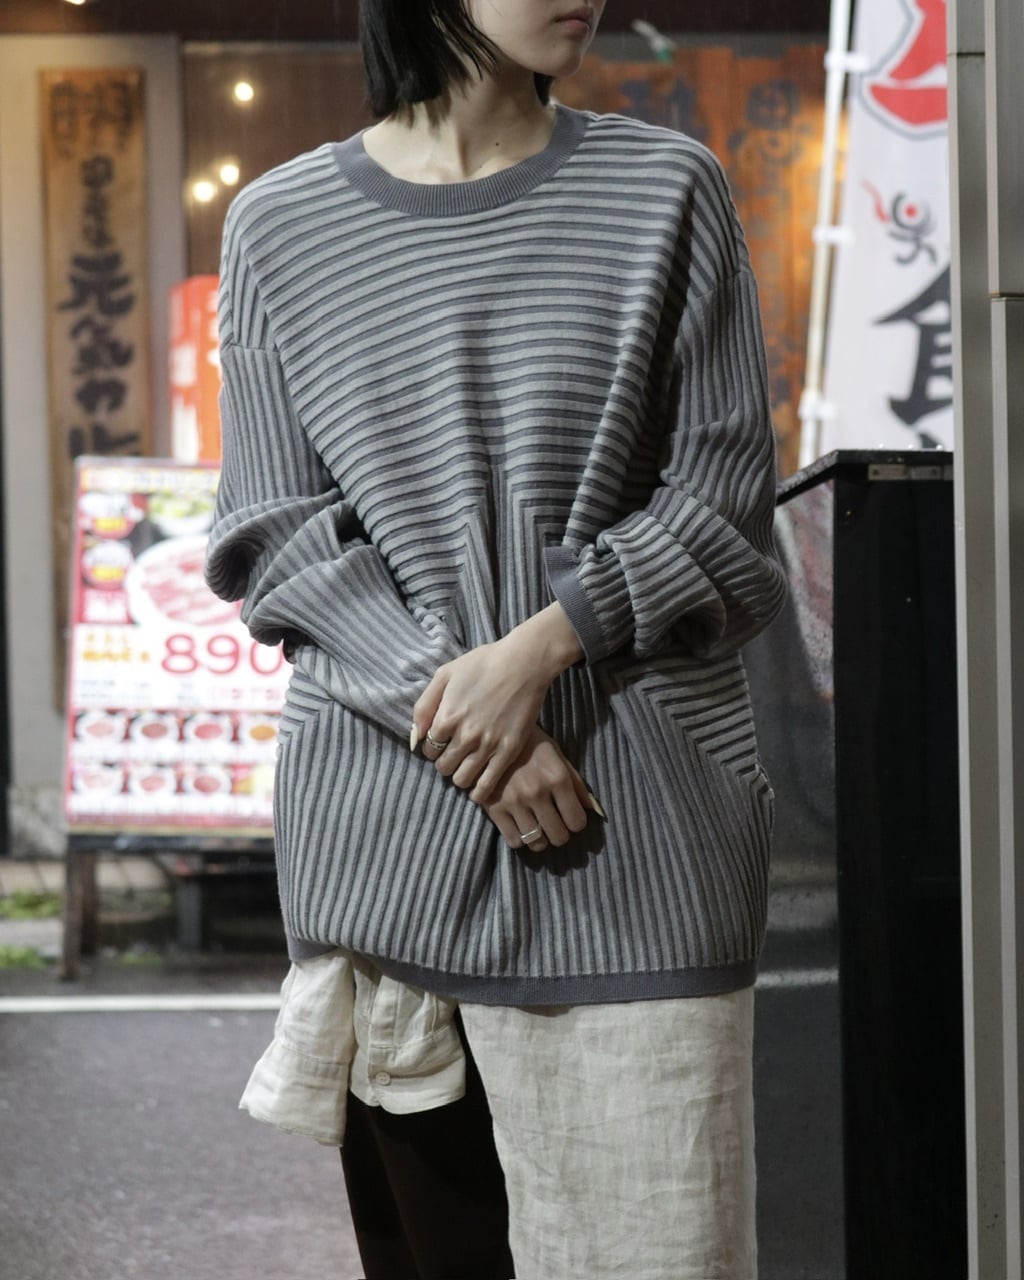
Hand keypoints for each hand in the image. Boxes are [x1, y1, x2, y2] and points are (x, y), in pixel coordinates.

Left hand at [412, 603, 582, 801]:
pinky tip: (478, 788)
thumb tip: (414, 737)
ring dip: (459, 775)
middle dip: (444, 762)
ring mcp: (488, 745)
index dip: (431, 747)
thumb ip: (424, 706)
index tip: (441, 742)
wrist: (524, 663)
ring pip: (462, 779)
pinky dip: (479, 792)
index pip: (427, 749)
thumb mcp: (445, 675)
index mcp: (447, 717)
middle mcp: (465, 735)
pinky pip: (487, 785)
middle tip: (453, 753)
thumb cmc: (483, 663)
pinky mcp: (508, 752)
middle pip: (443, 767)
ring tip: (466, 765)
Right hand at [481, 726, 600, 851]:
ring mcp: (514, 802)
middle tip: (555, 825)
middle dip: (560, 833)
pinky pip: (514, 841)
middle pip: (558, 836)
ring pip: (536, 842)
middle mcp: (537, 792)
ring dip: (540, 839)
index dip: (576, 823)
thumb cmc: (531, 745)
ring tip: (538, 829)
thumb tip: (592, 809)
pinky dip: (520, 839)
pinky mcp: (495, 809)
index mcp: (557, 778)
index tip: (570, 818)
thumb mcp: (557, 756)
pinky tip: (521, 827)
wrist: (492, 737)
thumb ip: (576, 783)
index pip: (577, 821)